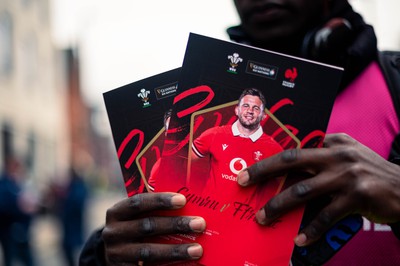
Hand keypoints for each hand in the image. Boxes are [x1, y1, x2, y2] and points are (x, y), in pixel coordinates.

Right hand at [102, 192, 205, 264]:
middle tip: (200, 224)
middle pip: (147, 226)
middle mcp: (113, 232)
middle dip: (176, 224)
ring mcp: (116, 254)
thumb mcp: (134, 217)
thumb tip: (188, 206)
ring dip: (176, 250)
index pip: (138, 202)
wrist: (112, 256)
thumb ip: (153, 211)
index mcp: (116, 213)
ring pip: (149, 251)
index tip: (182, 200)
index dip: (160, 200)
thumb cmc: (133, 229)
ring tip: (197, 250)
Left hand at [237, 133, 399, 246]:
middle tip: (242, 181)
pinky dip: (311, 229)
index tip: (248, 169)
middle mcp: (337, 155)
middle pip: (291, 161)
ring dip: (279, 205)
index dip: (269, 160)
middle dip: (263, 171)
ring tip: (263, 218)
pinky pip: (326, 215)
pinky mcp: (357, 197)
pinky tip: (299, 239)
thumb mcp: (349, 154)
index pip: (293, 151)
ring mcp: (347, 176)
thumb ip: (323, 155)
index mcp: (332, 143)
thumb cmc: (370, 172)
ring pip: (303, 191)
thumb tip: (290, 168)